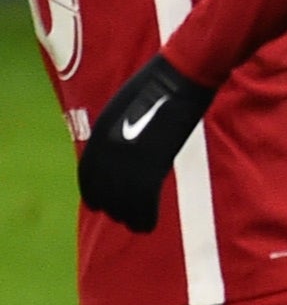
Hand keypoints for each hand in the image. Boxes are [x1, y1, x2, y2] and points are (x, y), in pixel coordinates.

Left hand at [79, 54, 216, 232]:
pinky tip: (148, 225)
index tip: (100, 205)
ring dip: (128, 217)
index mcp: (99, 136)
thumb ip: (118, 132)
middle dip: (112, 208)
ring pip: (122, 201)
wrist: (180, 78)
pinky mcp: (153, 164)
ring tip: (138, 226)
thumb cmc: (159, 85)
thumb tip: (122, 151)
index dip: (94, 194)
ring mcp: (129, 159)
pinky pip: (144, 201)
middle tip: (123, 218)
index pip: (88, 176)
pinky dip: (145, 216)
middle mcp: (107, 151)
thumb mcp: (124, 108)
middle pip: (104, 192)